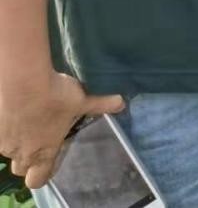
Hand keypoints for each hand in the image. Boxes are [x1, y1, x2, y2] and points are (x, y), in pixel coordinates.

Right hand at [0, 71, 124, 188]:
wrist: (24, 81)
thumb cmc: (56, 95)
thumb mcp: (82, 99)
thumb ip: (101, 104)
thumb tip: (121, 103)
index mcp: (44, 151)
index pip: (38, 180)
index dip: (43, 174)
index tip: (50, 162)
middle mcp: (21, 153)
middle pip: (20, 168)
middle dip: (29, 159)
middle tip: (41, 140)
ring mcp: (4, 142)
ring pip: (8, 151)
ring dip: (17, 142)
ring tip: (31, 121)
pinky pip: (0, 137)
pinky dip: (7, 129)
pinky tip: (18, 112)